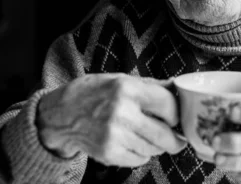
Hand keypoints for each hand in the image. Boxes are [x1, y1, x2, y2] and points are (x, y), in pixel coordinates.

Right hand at [36, 73, 186, 166]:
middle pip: (163, 134)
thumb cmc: (95, 93)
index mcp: (128, 89)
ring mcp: (114, 134)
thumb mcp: (122, 80)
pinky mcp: (107, 152)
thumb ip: (152, 85)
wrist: (62, 113)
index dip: (176, 114)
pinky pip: (138, 160)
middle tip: (178, 140)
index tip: (176, 118)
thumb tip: (178, 86)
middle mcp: (121, 111)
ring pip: (152, 149)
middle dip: (175, 140)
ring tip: (150, 138)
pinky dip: (142, 155)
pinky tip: (134, 144)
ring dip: (157, 146)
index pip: (167, 104)